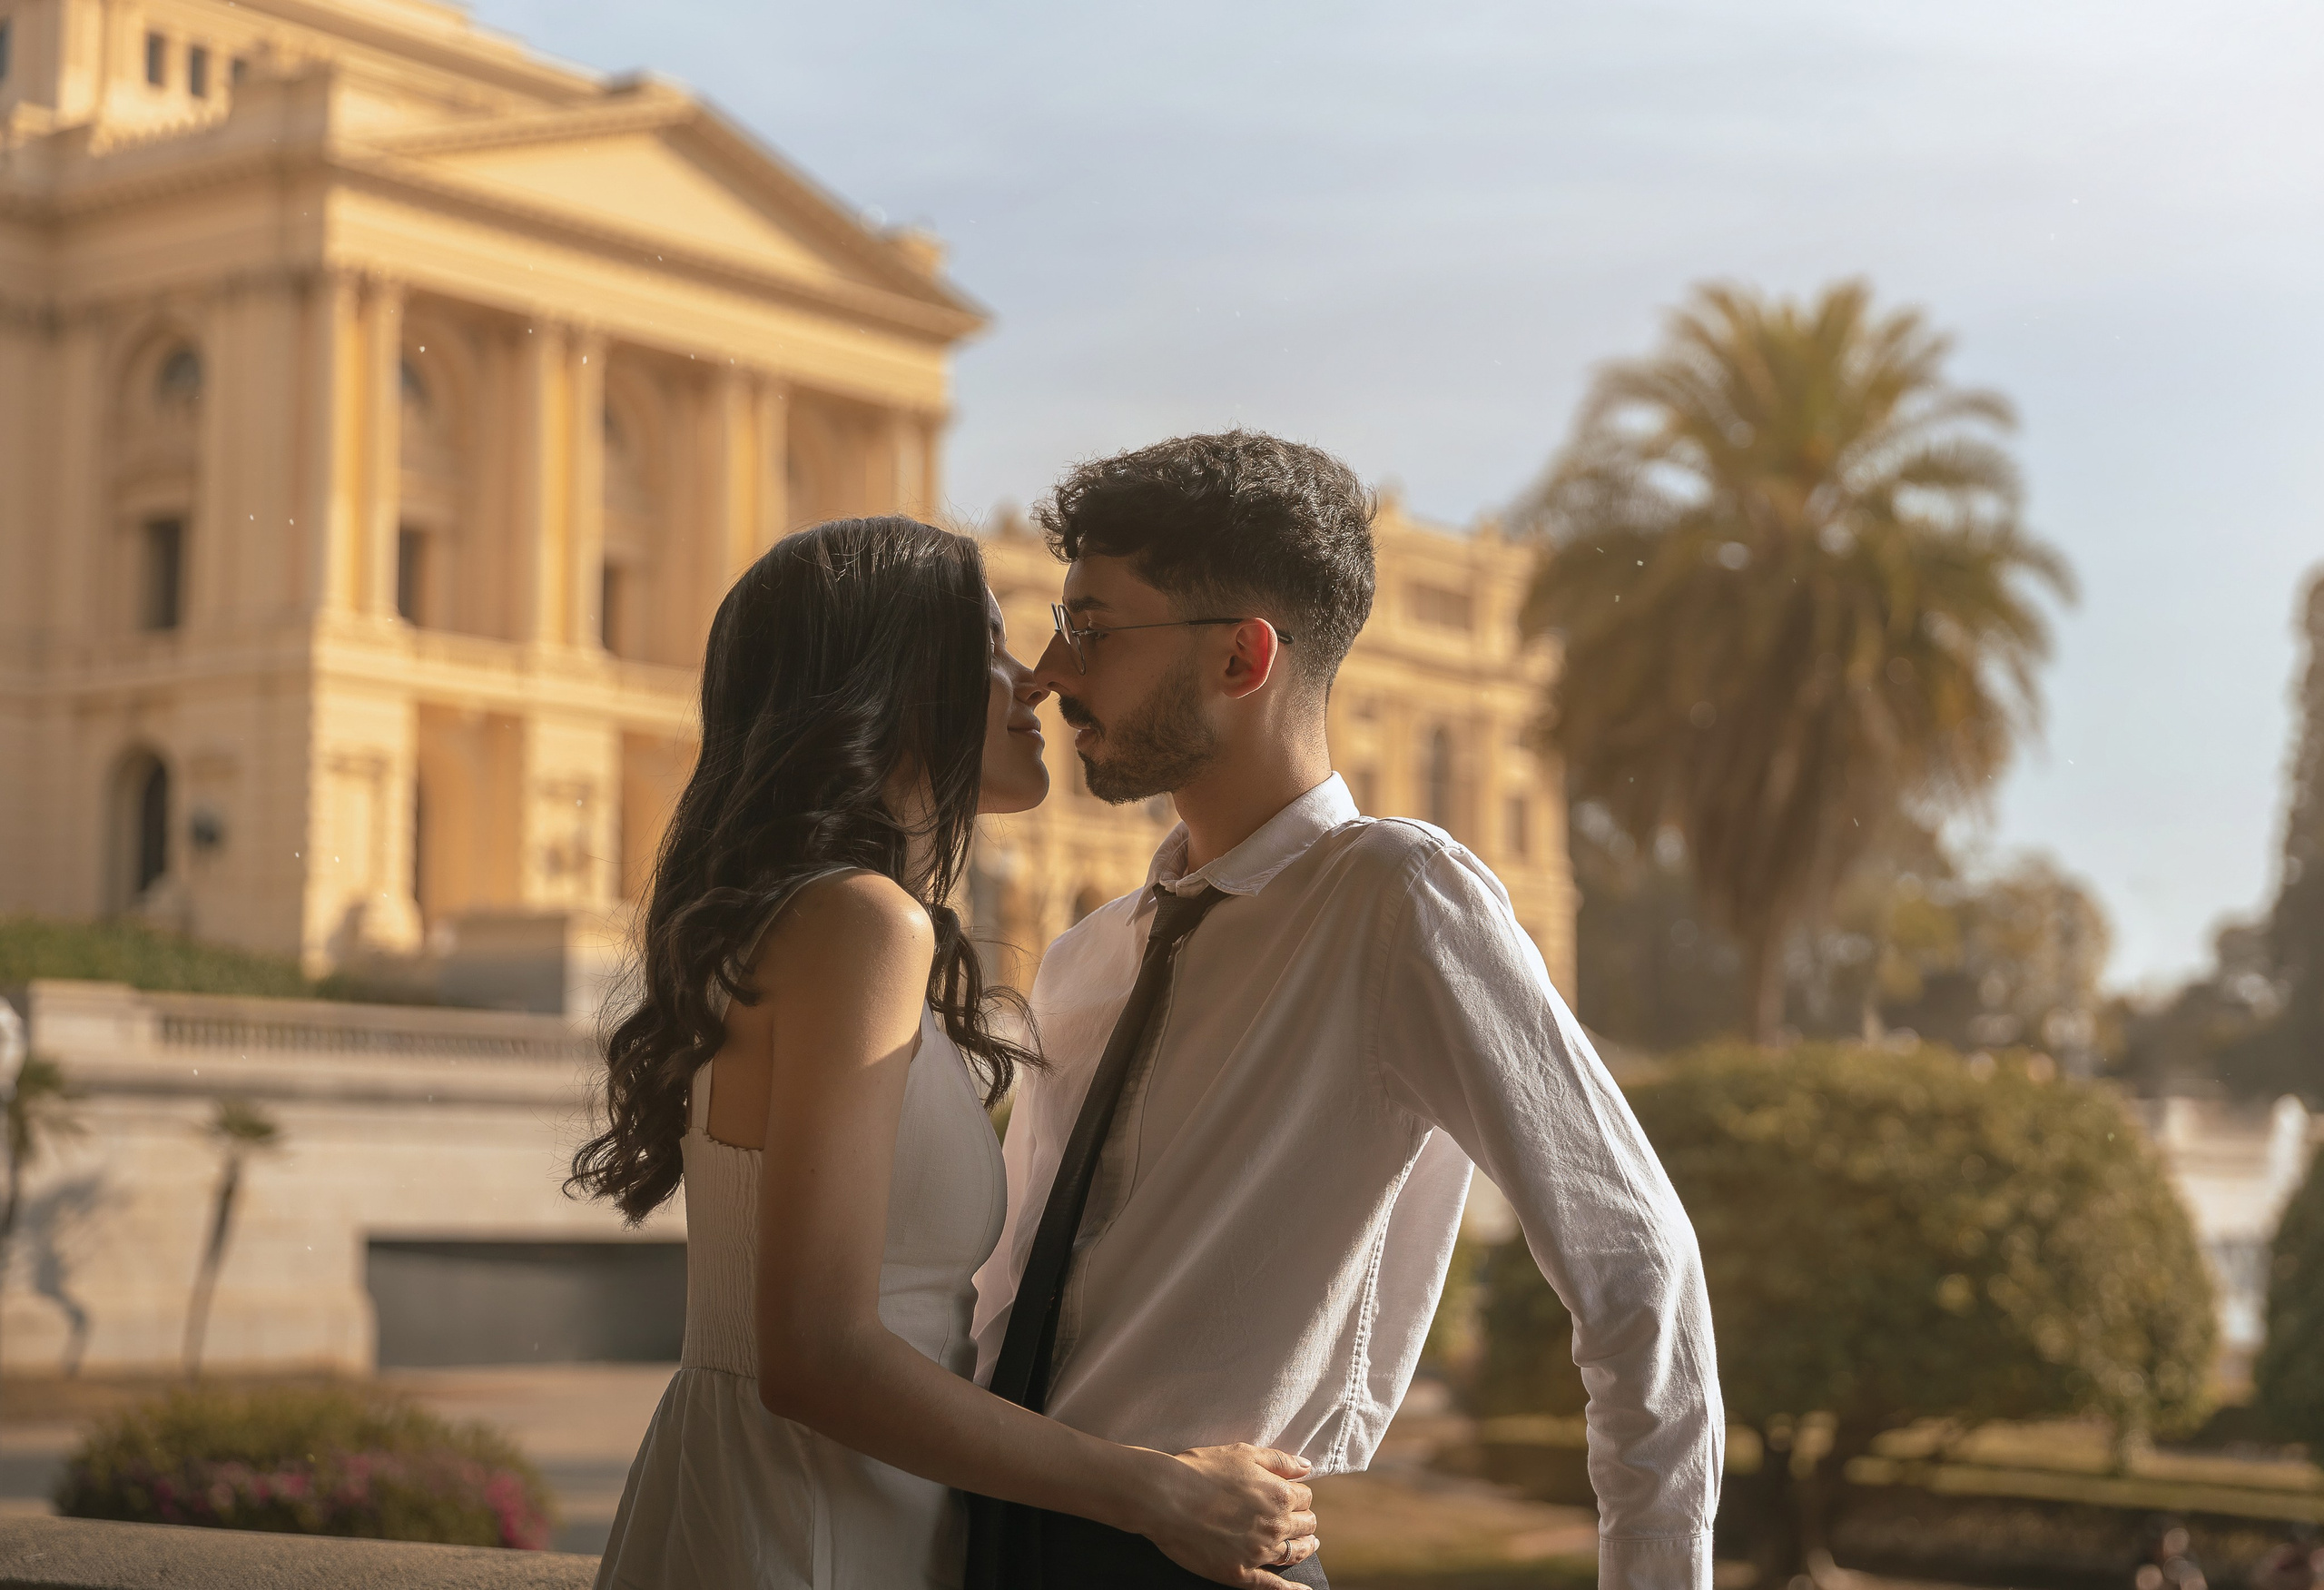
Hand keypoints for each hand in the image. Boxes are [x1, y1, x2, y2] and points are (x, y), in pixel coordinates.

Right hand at [1134, 1443, 1320, 1587]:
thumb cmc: (1200, 1471)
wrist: (1165, 1498)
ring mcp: (1259, 1552)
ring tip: (1307, 1545)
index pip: (1305, 1496)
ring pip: (1295, 1553)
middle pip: (1305, 1524)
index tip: (1289, 1493)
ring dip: (1304, 1547)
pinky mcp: (1240, 1573)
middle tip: (1297, 1518)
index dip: (1297, 1493)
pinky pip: (1273, 1587)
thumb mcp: (1243, 1453)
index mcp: (1279, 1494)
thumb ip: (1279, 1460)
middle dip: (1303, 1519)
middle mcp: (1275, 1526)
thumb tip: (1306, 1467)